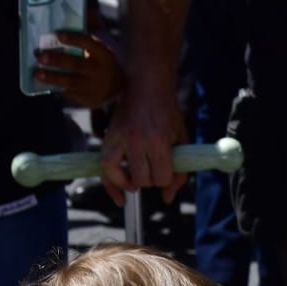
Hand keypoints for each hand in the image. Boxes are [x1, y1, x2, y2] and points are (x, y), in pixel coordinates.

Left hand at [34, 31, 124, 110]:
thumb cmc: (99, 63)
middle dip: (57, 60)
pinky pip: (69, 93)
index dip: (74, 39)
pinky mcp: (87, 99)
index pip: (88, 44)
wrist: (116, 88)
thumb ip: (83, 42)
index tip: (58, 35)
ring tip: (37, 74)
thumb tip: (60, 33)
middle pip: (76, 64)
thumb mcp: (98, 51)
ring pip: (70, 81)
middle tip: (40, 56)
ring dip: (52, 77)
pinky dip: (56, 88)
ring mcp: (93, 87)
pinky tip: (44, 84)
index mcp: (103, 54)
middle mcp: (99, 71)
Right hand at [99, 81, 186, 205]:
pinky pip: (105, 169)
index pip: (162, 178)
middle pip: (144, 180)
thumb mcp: (181, 139)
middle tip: (154, 166)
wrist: (146, 85)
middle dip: (151, 178)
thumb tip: (167, 200)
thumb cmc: (167, 112)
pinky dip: (111, 184)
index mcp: (158, 141)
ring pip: (125, 178)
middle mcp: (137, 142)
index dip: (166, 178)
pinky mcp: (108, 138)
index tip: (167, 169)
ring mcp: (120, 139)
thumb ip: (179, 171)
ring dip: (133, 182)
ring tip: (137, 180)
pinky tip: (119, 196)